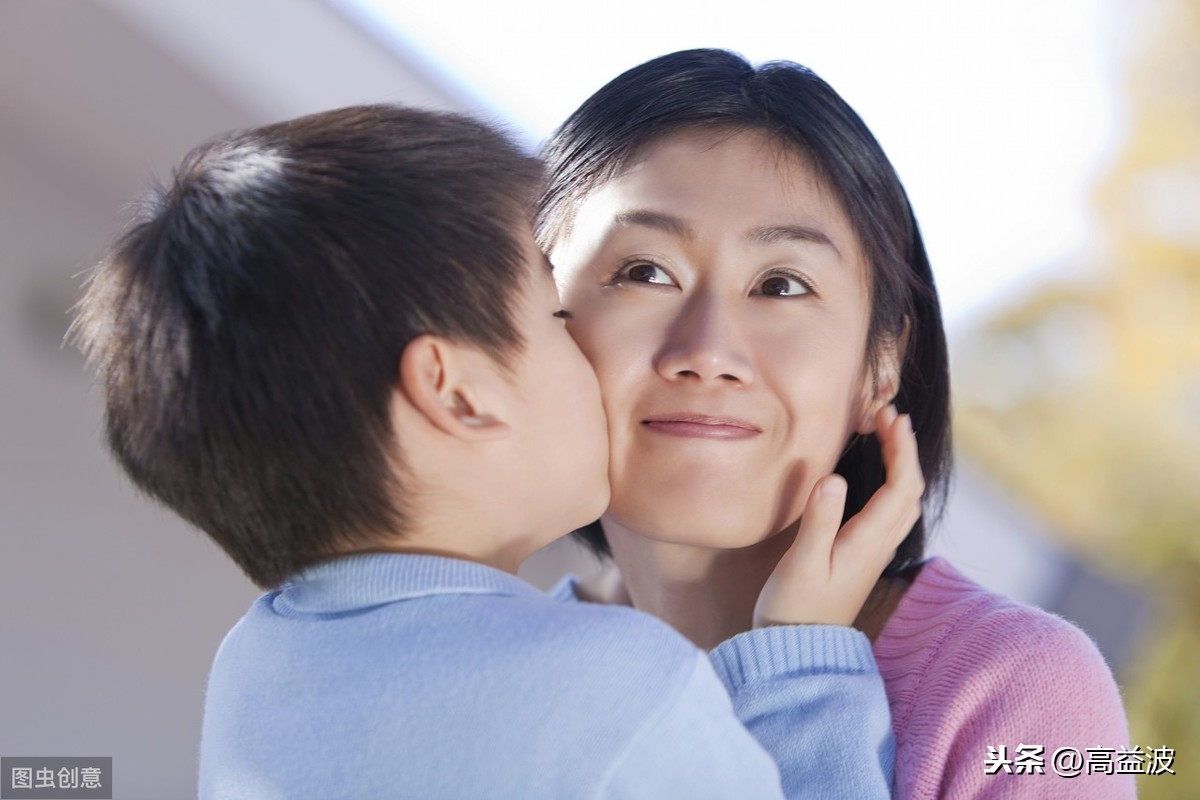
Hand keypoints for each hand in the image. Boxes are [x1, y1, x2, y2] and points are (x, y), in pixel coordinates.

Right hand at [753, 404, 923, 627]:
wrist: (798, 652)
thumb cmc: (794, 608)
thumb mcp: (801, 563)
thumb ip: (820, 520)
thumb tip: (834, 477)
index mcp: (869, 542)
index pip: (902, 485)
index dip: (900, 447)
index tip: (889, 415)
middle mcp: (879, 546)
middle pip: (910, 490)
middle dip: (904, 449)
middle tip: (885, 416)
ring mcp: (873, 554)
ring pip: (904, 502)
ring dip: (901, 465)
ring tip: (885, 436)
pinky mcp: (862, 559)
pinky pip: (891, 513)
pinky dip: (892, 484)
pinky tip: (875, 476)